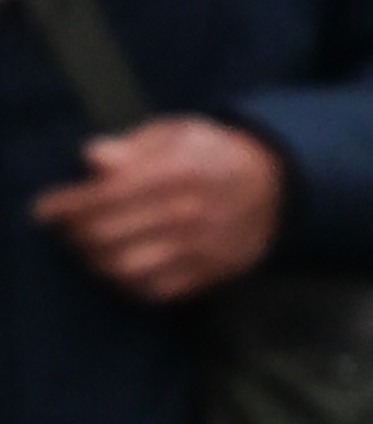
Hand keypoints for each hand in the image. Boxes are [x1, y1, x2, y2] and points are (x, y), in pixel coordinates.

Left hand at [32, 116, 285, 300]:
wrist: (275, 185)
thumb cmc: (214, 153)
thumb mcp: (177, 133)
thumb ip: (134, 146)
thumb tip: (93, 159)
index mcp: (176, 171)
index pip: (107, 194)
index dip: (69, 206)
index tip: (47, 210)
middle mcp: (187, 212)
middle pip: (111, 234)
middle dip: (79, 236)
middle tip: (69, 232)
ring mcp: (200, 247)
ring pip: (129, 267)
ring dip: (99, 263)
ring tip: (91, 252)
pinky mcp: (211, 273)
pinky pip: (159, 290)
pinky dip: (132, 285)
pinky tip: (123, 271)